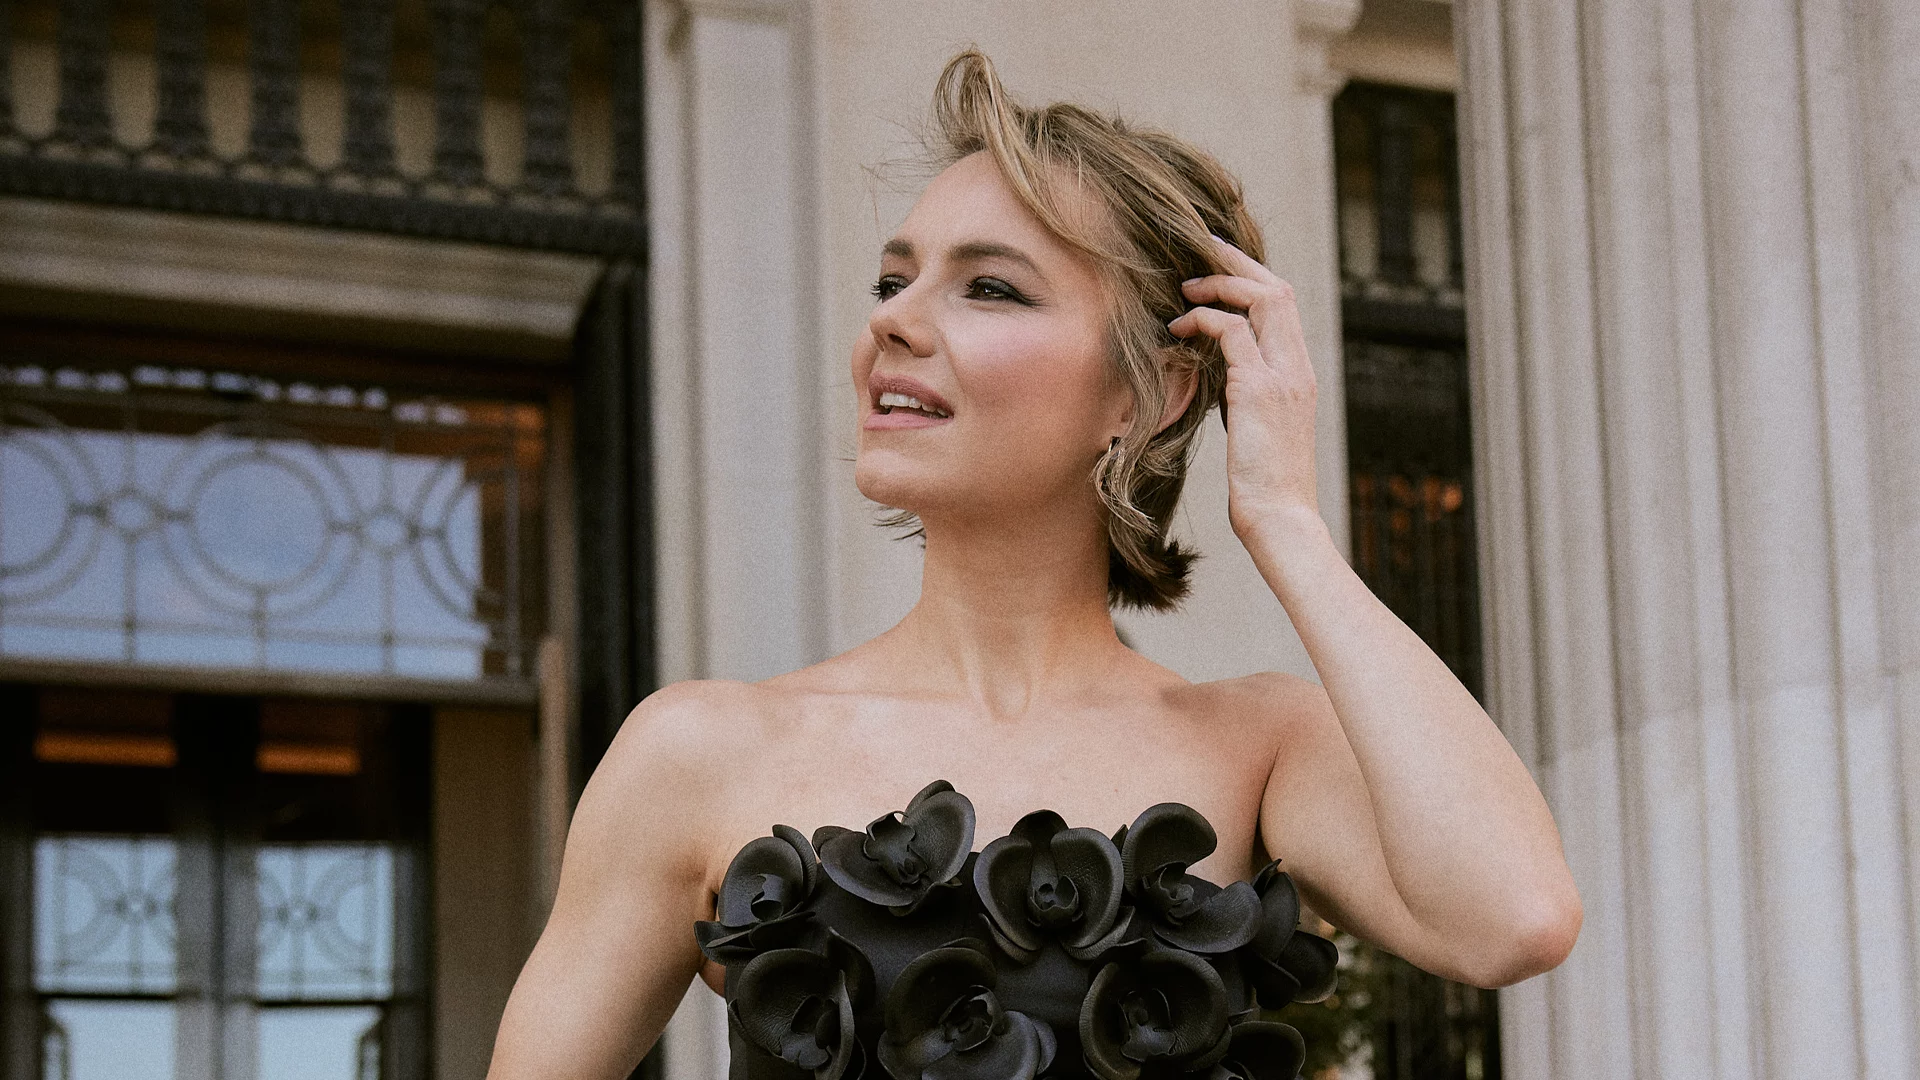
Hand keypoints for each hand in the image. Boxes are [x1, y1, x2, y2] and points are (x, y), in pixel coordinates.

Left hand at [1166, 237, 1320, 540]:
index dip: (1252, 277)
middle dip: (1237, 264)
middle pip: (1278, 289)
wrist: (1281, 517)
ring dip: (1219, 286)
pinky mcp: (1260, 391)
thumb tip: (1221, 376)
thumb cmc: (1264, 483)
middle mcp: (1298, 368)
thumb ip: (1247, 394)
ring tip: (1184, 290)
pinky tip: (1178, 329)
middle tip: (1199, 251)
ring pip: (1262, 300)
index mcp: (1300, 374)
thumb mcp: (1258, 429)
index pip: (1285, 305)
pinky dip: (1203, 321)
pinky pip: (1232, 334)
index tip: (1217, 264)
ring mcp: (1284, 377)